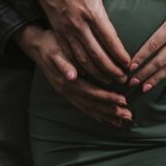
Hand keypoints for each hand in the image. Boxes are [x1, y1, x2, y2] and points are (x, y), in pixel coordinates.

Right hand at [16, 24, 132, 128]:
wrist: (37, 46)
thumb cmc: (50, 45)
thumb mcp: (55, 51)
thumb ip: (63, 64)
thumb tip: (72, 75)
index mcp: (67, 82)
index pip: (91, 93)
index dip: (107, 98)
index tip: (123, 100)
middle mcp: (67, 91)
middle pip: (92, 104)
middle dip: (111, 110)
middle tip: (128, 115)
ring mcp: (67, 93)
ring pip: (89, 108)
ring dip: (105, 115)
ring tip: (121, 120)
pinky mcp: (67, 92)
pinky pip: (83, 106)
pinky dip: (94, 113)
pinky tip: (104, 118)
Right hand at [32, 0, 144, 83]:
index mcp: (91, 11)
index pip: (108, 39)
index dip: (120, 54)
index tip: (130, 64)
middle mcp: (78, 25)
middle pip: (96, 54)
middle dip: (110, 70)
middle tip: (123, 80)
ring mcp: (66, 30)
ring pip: (82, 59)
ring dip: (96, 73)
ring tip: (109, 81)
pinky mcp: (58, 32)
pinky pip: (69, 55)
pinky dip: (80, 67)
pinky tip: (88, 74)